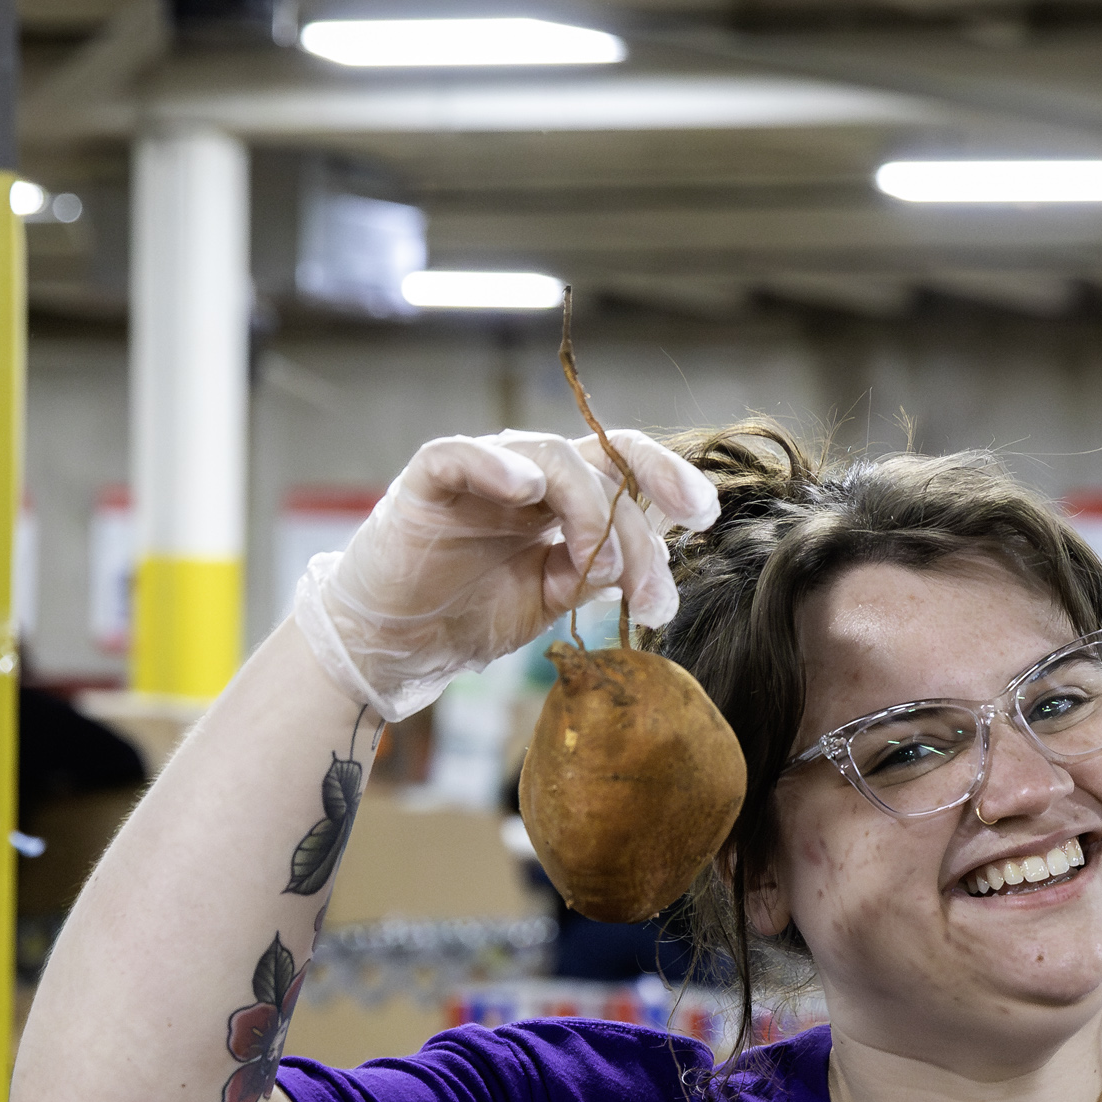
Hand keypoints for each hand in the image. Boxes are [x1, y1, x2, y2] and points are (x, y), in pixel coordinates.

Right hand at [289, 428, 721, 721]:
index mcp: (564, 497)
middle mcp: (529, 475)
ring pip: (552, 459)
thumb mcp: (551, 598)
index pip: (627, 468)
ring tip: (598, 570)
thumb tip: (653, 564)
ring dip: (590, 512)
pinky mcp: (429, 481)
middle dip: (638, 528)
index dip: (670, 481)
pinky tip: (525, 488)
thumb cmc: (471, 614)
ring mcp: (482, 473)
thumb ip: (595, 571)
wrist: (397, 646)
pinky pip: (464, 454)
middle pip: (603, 465)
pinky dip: (497, 464)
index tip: (704, 518)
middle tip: (651, 593)